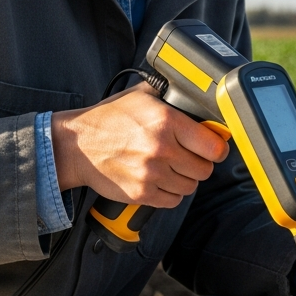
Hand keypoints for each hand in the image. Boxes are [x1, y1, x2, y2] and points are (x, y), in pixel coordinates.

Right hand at [50, 84, 229, 207]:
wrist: (77, 146)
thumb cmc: (109, 119)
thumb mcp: (142, 95)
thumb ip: (172, 94)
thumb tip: (199, 95)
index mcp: (166, 122)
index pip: (214, 146)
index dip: (218, 148)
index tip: (214, 147)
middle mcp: (161, 149)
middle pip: (205, 169)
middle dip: (201, 163)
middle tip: (191, 156)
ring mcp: (151, 174)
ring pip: (190, 187)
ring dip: (186, 179)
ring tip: (173, 167)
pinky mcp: (141, 194)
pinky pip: (172, 201)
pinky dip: (171, 193)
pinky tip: (162, 180)